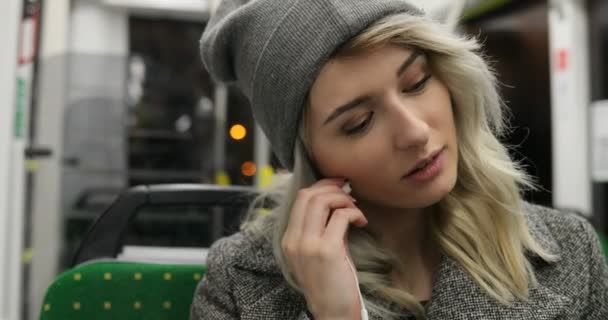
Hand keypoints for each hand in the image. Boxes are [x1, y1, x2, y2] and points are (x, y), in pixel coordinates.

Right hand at [281, 178, 367, 318]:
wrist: (333, 313)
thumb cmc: (330, 284)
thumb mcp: (320, 252)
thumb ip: (324, 228)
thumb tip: (339, 205)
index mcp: (289, 239)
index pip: (300, 199)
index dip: (321, 186)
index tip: (338, 185)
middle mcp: (294, 240)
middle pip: (309, 195)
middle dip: (332, 188)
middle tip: (350, 192)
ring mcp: (308, 245)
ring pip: (322, 201)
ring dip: (343, 198)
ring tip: (355, 208)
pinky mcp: (326, 250)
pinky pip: (340, 217)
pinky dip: (354, 212)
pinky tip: (361, 221)